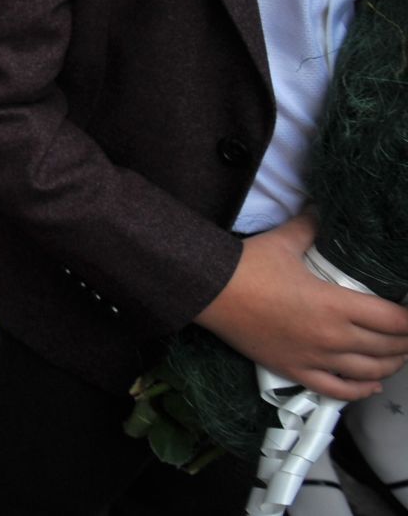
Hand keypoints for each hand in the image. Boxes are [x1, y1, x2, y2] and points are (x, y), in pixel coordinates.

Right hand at [195, 214, 407, 400]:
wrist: (210, 291)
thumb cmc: (248, 265)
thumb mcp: (285, 241)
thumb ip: (311, 227)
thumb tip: (322, 209)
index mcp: (336, 305)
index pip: (394, 320)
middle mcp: (333, 337)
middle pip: (388, 347)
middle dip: (406, 342)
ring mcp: (315, 358)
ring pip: (370, 371)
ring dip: (392, 365)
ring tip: (399, 355)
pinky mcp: (296, 370)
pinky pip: (338, 390)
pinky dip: (361, 390)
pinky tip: (373, 384)